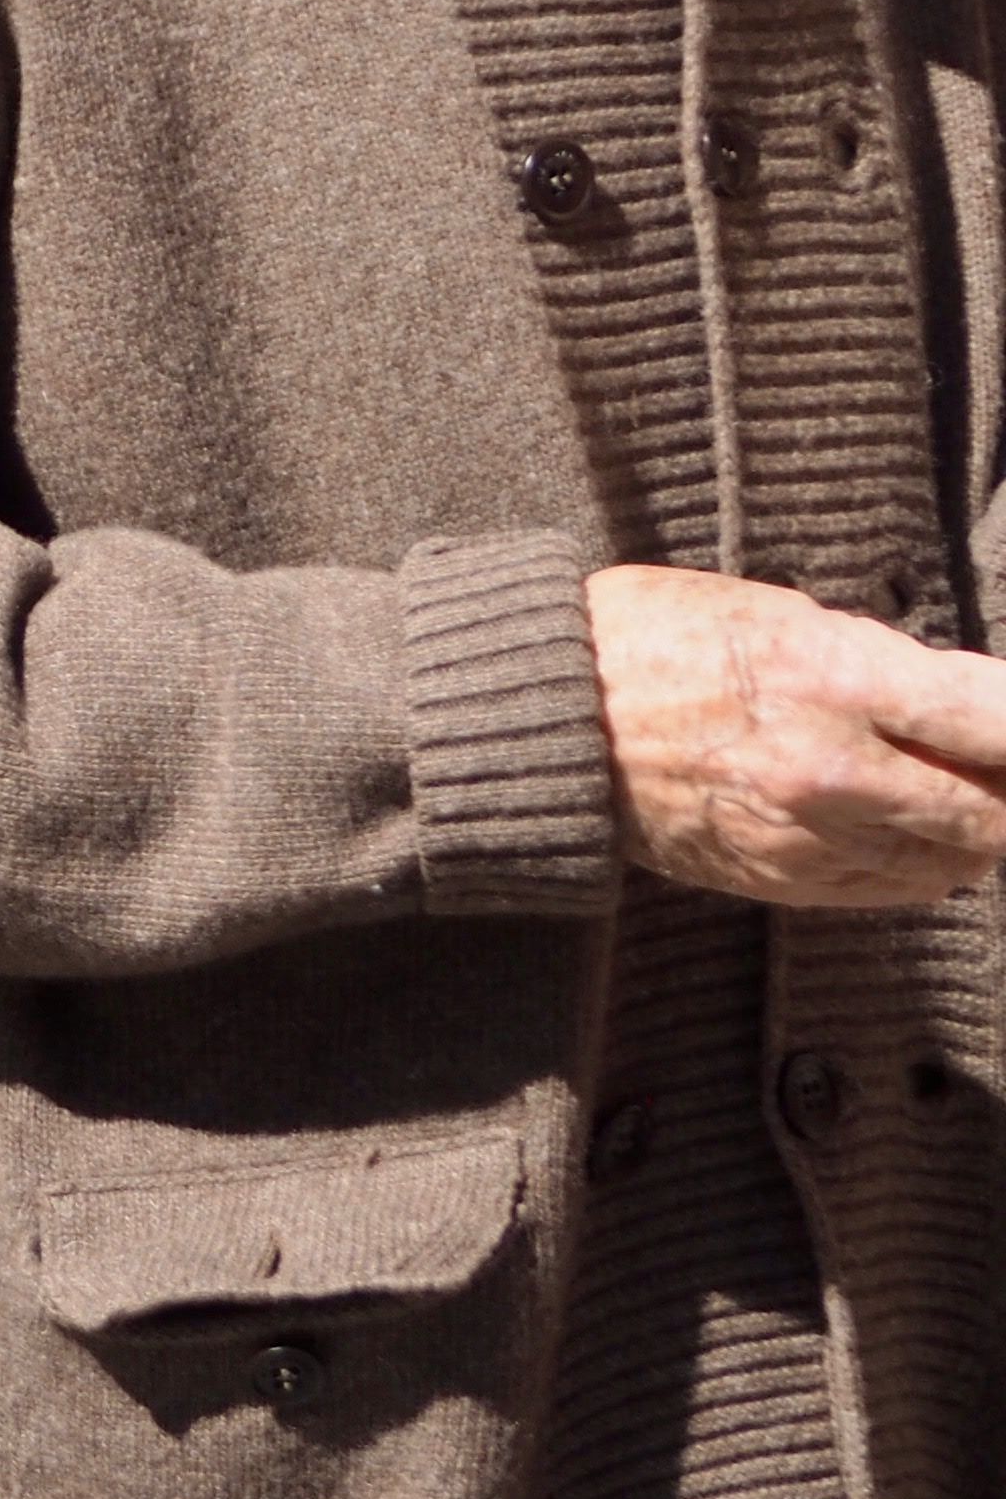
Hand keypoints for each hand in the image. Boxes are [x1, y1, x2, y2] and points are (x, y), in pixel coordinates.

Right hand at [590, 563, 1005, 906]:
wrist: (540, 717)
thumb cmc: (645, 637)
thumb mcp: (768, 610)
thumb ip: (873, 659)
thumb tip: (962, 702)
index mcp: (829, 676)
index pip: (994, 718)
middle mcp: (829, 768)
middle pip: (989, 809)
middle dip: (1004, 787)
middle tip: (997, 764)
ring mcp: (805, 835)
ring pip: (950, 858)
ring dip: (972, 830)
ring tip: (960, 793)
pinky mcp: (778, 879)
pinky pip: (891, 887)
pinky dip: (922, 862)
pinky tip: (913, 830)